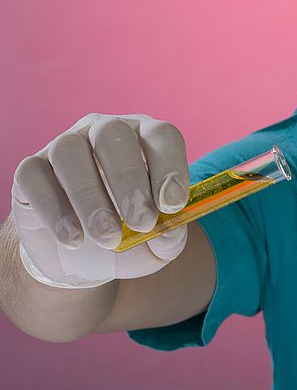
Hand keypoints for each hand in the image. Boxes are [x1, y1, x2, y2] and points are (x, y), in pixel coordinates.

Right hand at [11, 113, 189, 287]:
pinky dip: (55, 210)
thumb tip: (169, 232)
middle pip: (112, 134)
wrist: (84, 257)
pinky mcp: (31, 170)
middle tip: (141, 223)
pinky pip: (34, 176)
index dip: (170, 167)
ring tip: (108, 238)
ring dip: (90, 196)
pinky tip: (75, 239)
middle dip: (129, 180)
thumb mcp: (158, 243)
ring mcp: (64, 146)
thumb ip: (170, 236)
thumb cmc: (130, 236)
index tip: (173, 205)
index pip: (161, 135)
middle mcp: (104, 131)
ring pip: (69, 151)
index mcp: (146, 139)